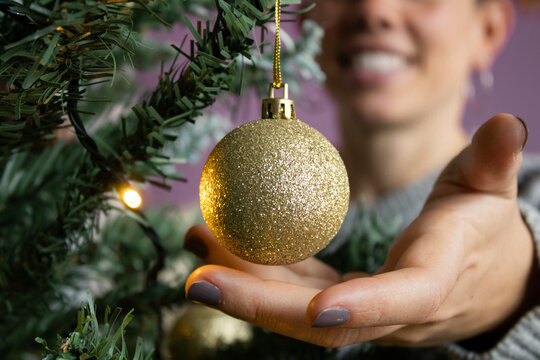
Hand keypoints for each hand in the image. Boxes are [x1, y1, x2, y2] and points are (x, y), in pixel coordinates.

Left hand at [184, 114, 535, 347]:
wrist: (479, 277)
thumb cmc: (483, 231)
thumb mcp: (490, 190)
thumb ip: (494, 162)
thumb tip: (508, 124)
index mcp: (436, 282)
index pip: (404, 300)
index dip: (364, 307)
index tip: (318, 309)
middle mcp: (392, 312)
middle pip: (324, 320)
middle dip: (260, 305)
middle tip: (198, 278)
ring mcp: (361, 313)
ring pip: (297, 306)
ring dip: (243, 281)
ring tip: (198, 239)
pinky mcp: (341, 300)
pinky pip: (295, 288)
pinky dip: (257, 269)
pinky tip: (223, 239)